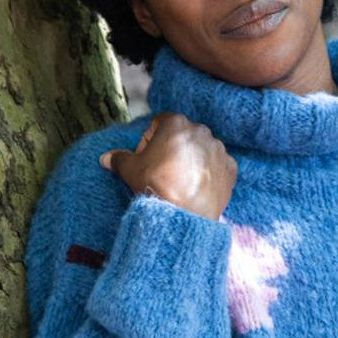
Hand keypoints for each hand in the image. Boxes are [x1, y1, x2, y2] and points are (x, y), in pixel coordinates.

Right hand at [99, 112, 237, 220]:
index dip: (149, 140)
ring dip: (191, 161)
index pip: (159, 124)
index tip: (145, 158)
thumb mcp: (130, 169)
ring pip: (201, 150)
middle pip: (182, 136)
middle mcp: (201, 131)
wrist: (183, 214)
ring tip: (179, 182)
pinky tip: (196, 188)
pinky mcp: (231, 168)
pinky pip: (217, 166)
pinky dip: (208, 174)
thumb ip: (118, 159)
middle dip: (171, 150)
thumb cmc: (157, 186)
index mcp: (176, 123)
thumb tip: (106, 158)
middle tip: (161, 171)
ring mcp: (219, 149)